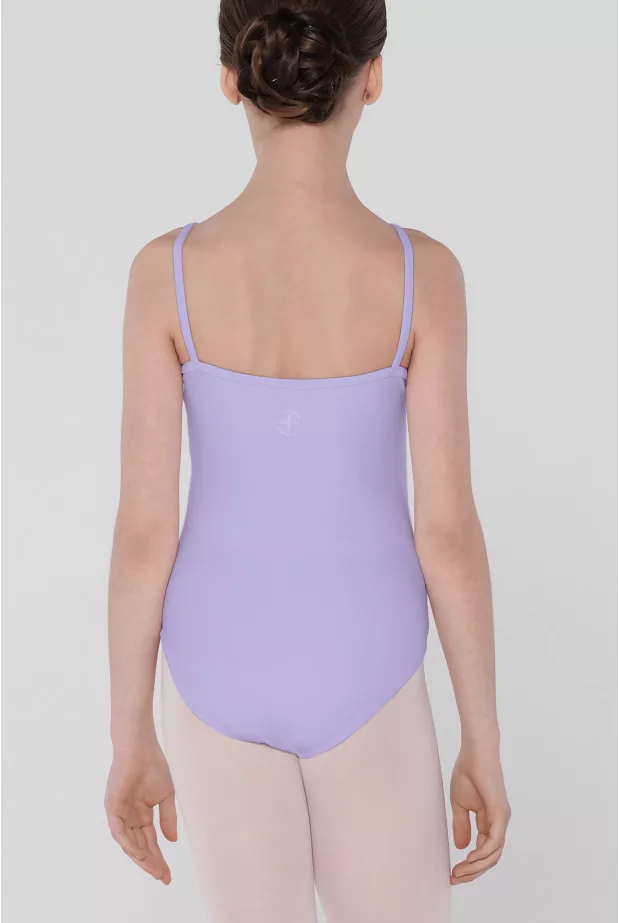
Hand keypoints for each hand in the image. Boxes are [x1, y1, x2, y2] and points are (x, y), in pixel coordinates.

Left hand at [105, 739, 176, 883]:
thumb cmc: (153, 766)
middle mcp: (129, 817)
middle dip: (152, 863)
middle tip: (164, 877)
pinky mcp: (112, 808)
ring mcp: (120, 813)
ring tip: (156, 869)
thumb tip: (172, 841)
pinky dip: (129, 844)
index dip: (159, 857)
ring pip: (130, 843)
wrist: (140, 747)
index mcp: (141, 814)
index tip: (168, 874)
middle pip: (140, 846)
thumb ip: (167, 818)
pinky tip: (140, 855)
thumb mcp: (165, 796)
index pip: (150, 841)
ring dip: (142, 858)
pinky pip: (119, 831)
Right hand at [449, 744, 510, 884]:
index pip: (484, 852)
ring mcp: (501, 819)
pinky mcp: (500, 812)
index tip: (452, 873)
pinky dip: (482, 853)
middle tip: (454, 878)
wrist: (475, 751)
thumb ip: (462, 825)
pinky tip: (469, 858)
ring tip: (459, 871)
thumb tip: (461, 848)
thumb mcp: (460, 804)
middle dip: (472, 872)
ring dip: (475, 867)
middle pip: (490, 858)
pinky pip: (494, 841)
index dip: (470, 866)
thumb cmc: (467, 772)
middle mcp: (499, 823)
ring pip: (493, 854)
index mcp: (490, 822)